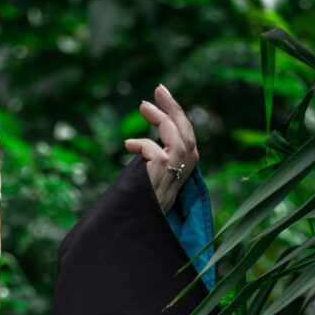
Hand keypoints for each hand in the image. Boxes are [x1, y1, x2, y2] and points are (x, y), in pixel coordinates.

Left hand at [123, 84, 198, 212]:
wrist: (141, 225)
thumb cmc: (144, 201)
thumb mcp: (152, 174)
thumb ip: (153, 157)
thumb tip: (139, 138)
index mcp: (185, 165)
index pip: (185, 133)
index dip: (174, 113)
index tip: (161, 96)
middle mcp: (186, 167)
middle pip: (186, 131)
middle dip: (173, 107)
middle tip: (158, 89)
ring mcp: (176, 171)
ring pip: (178, 136)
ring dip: (161, 118)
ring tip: (143, 107)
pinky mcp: (164, 174)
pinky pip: (156, 151)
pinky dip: (142, 144)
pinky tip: (128, 145)